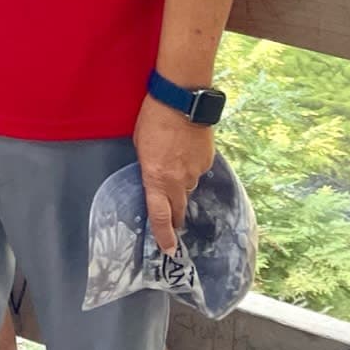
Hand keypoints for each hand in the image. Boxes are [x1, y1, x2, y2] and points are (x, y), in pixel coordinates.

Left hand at [133, 92, 214, 254]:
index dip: (164, 236)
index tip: (168, 250)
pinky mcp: (207, 161)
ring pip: (189, 187)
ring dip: (183, 183)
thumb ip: (149, 168)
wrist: (183, 99)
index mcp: (156, 179)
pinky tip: (188, 150)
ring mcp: (195, 172)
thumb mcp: (141, 146)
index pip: (160, 217)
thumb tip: (156, 177)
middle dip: (176, 217)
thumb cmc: (153, 118)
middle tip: (174, 219)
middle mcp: (177, 181)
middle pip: (179, 210)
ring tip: (177, 163)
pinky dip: (193, 166)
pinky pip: (199, 171)